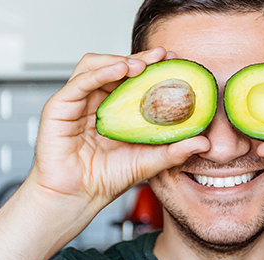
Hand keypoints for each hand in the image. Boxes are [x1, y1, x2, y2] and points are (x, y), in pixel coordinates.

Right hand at [28, 47, 209, 210]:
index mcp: (115, 109)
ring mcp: (76, 102)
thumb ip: (175, 151)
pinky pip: (79, 81)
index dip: (153, 66)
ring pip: (95, 65)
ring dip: (119, 60)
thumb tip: (205, 142)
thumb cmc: (106, 179)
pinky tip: (119, 70)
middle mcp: (95, 101)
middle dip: (140, 58)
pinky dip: (100, 71)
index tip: (175, 62)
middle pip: (116, 66)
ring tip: (141, 65)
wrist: (78, 198)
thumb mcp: (149, 162)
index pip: (133, 78)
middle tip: (162, 56)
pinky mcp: (59, 107)